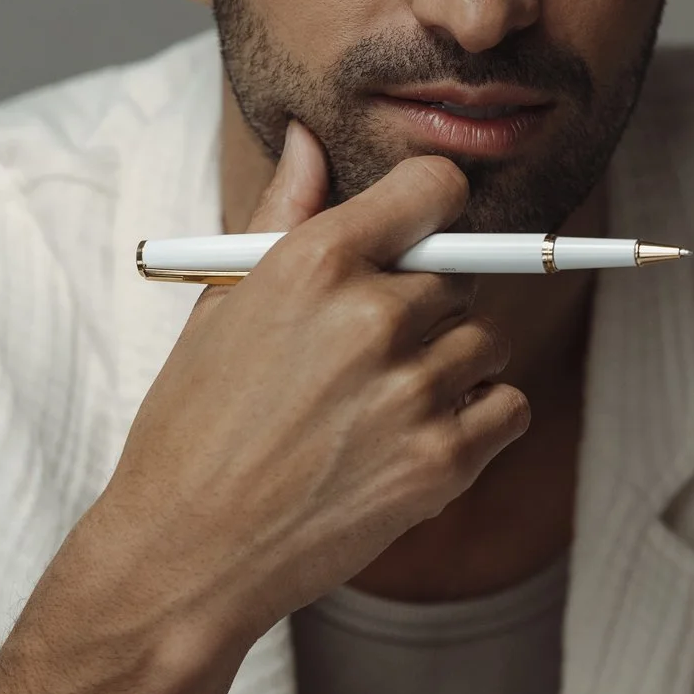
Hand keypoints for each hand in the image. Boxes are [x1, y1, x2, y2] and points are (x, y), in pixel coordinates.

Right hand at [84, 122, 531, 658]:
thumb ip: (283, 214)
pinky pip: (508, 406)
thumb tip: (310, 138)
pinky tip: (410, 441)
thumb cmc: (195, 426)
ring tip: (372, 409)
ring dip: (450, 368)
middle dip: (427, 308)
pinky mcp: (444, 458)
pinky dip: (478, 422)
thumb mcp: (222, 305)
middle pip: (464, 275)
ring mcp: (414, 389)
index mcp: (315, 263)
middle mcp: (374, 316)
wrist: (184, 555)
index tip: (425, 231)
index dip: (435, 207)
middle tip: (363, 356)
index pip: (436, 187)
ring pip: (486, 342)